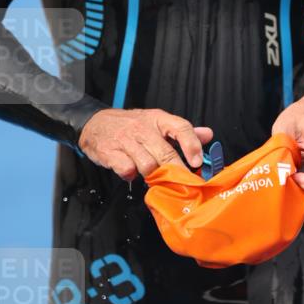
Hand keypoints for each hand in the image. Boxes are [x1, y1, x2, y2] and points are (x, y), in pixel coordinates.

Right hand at [78, 108, 212, 181]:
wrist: (96, 123)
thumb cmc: (131, 125)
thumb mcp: (158, 122)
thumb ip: (183, 131)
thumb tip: (207, 134)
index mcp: (159, 119)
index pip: (181, 128)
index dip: (192, 145)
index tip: (197, 162)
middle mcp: (143, 128)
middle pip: (166, 153)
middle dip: (177, 171)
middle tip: (183, 184)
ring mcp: (126, 140)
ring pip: (148, 165)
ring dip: (152, 175)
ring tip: (152, 174)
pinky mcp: (111, 152)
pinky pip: (127, 170)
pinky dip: (131, 175)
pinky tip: (131, 171)